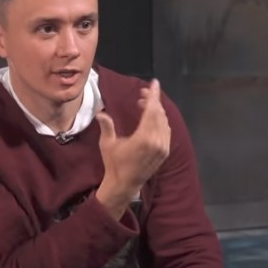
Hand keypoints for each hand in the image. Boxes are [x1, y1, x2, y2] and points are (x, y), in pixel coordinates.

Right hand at [95, 79, 170, 217]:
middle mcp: (157, 142)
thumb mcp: (107, 144)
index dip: (153, 95)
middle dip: (153, 101)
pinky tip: (151, 118)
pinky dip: (160, 121)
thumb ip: (107, 126)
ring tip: (144, 104)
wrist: (124, 184)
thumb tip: (101, 112)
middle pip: (159, 114)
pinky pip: (166, 131)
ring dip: (156, 111)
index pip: (152, 110)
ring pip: (164, 122)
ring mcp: (163, 147)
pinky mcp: (165, 152)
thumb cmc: (114, 163)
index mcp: (143, 138)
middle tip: (143, 93)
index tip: (154, 83)